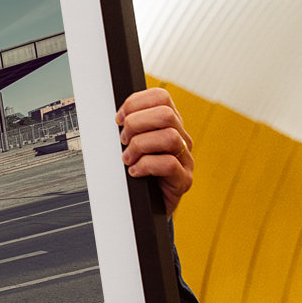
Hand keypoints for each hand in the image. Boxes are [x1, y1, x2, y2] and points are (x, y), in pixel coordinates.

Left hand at [116, 87, 193, 215]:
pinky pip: (169, 164)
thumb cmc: (138, 171)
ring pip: (169, 137)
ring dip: (140, 146)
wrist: (147, 205)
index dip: (135, 103)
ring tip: (128, 158)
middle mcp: (181, 138)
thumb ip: (129, 127)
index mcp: (169, 124)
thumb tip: (116, 117)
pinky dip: (146, 166)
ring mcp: (185, 159)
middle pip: (166, 114)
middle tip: (123, 140)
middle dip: (136, 124)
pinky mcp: (183, 180)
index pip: (160, 97)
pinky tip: (135, 171)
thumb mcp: (131, 144)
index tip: (119, 119)